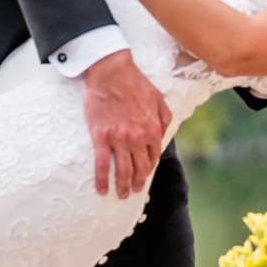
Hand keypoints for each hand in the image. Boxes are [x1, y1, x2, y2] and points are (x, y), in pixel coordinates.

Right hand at [81, 49, 169, 198]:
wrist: (112, 72)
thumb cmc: (135, 83)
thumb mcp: (159, 99)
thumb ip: (164, 119)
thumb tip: (163, 136)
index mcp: (153, 129)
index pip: (153, 157)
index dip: (149, 169)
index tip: (144, 175)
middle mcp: (138, 138)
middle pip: (139, 169)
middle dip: (138, 183)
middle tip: (133, 191)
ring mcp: (119, 139)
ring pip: (123, 171)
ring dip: (123, 186)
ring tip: (121, 194)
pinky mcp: (101, 137)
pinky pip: (102, 164)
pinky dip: (103, 180)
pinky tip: (102, 189)